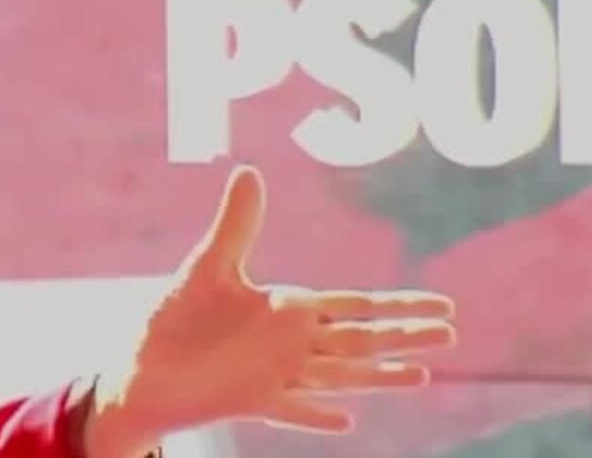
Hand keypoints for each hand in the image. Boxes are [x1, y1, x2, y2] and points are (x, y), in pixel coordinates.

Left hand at [81, 167, 455, 456]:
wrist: (138, 368)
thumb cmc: (174, 318)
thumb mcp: (208, 265)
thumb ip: (237, 223)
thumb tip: (250, 170)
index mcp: (288, 310)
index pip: (354, 305)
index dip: (397, 304)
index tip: (441, 304)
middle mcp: (290, 344)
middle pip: (360, 340)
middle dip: (404, 335)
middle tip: (452, 332)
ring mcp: (275, 376)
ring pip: (341, 377)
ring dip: (380, 377)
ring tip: (423, 376)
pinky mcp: (252, 403)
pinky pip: (294, 411)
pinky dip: (317, 416)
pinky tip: (347, 422)